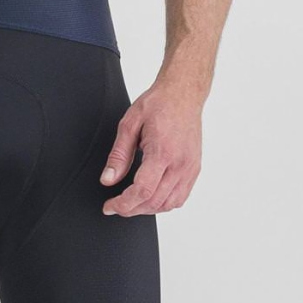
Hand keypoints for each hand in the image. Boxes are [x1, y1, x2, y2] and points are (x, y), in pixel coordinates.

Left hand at [98, 79, 202, 215]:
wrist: (183, 94)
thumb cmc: (158, 103)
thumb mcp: (130, 123)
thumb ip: (119, 154)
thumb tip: (108, 179)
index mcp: (162, 152)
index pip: (142, 190)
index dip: (123, 204)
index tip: (110, 206)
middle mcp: (180, 164)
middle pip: (154, 201)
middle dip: (131, 209)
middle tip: (115, 206)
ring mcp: (190, 168)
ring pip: (169, 204)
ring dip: (148, 209)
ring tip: (131, 203)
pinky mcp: (194, 169)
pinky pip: (180, 197)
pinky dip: (164, 203)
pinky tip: (151, 197)